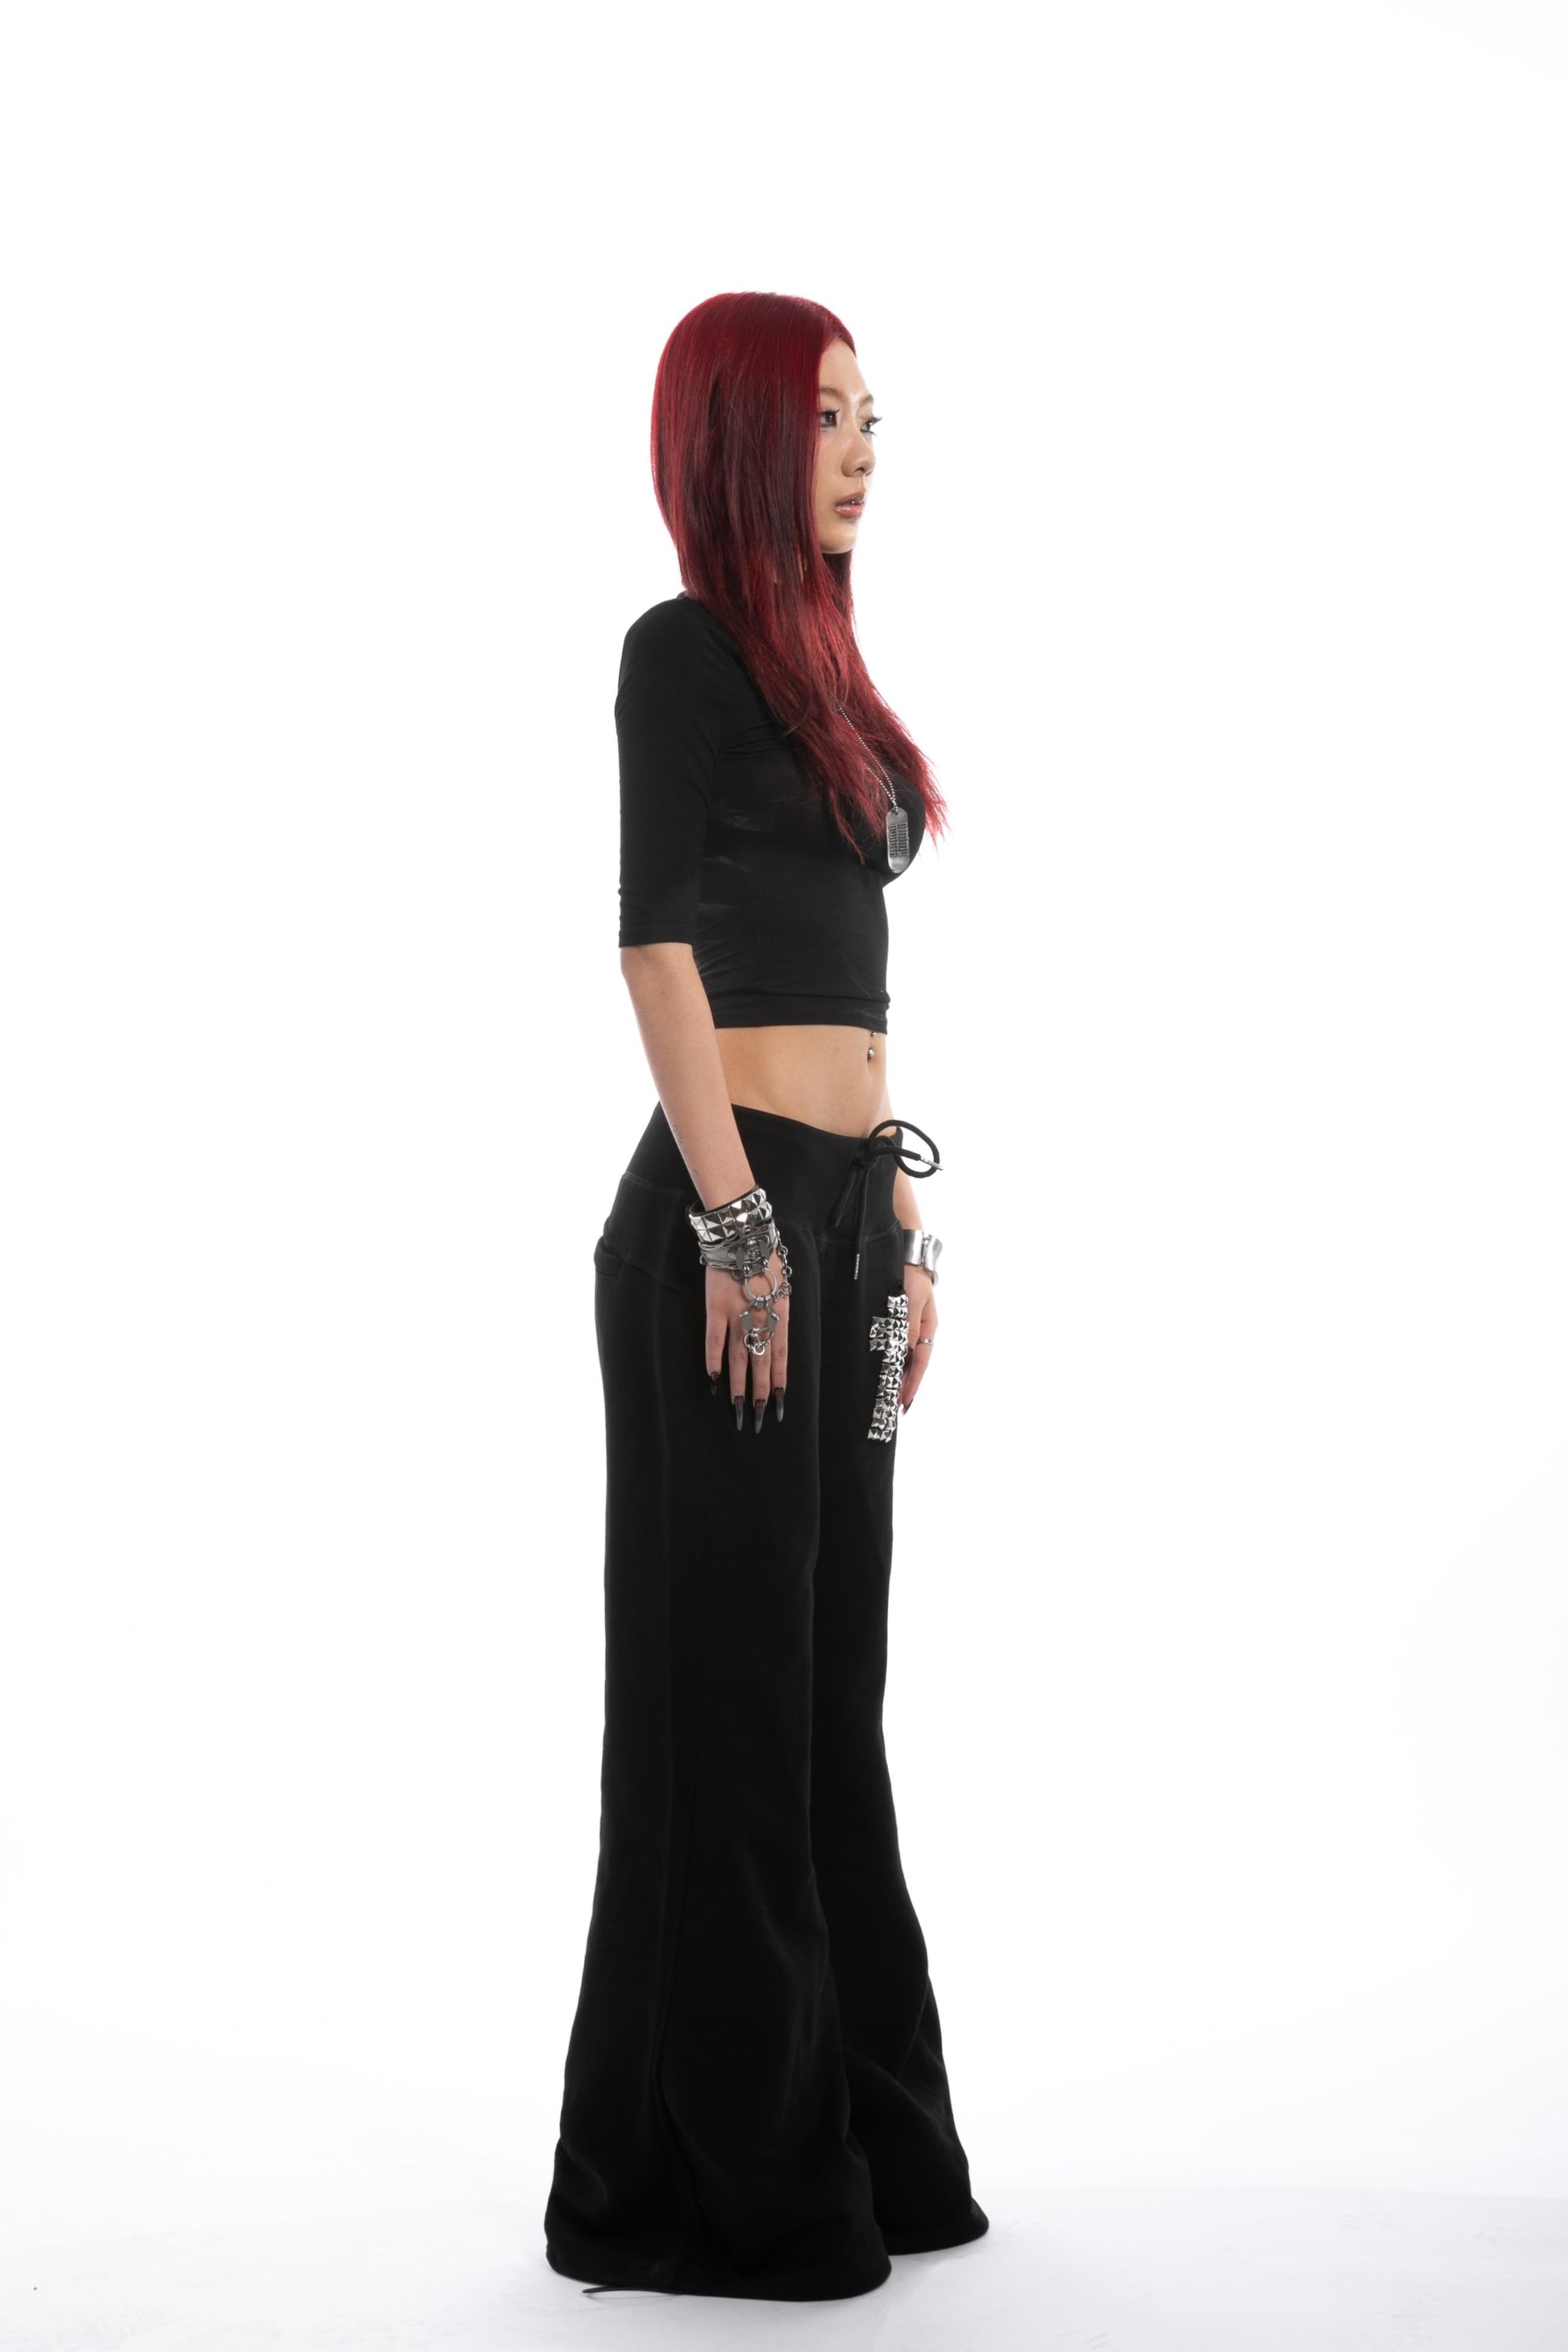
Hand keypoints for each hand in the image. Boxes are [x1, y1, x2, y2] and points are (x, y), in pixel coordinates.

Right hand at [705, 1250, 789, 1429]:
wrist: (743, 1235)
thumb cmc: (764, 1258)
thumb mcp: (781, 1285)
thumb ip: (777, 1311)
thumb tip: (774, 1336)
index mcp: (781, 1313)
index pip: (781, 1354)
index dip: (779, 1379)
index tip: (779, 1401)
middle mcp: (761, 1318)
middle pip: (761, 1361)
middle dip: (760, 1391)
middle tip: (758, 1415)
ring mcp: (737, 1315)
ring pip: (740, 1357)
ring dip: (739, 1384)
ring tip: (738, 1407)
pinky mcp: (716, 1308)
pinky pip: (714, 1340)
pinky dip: (713, 1359)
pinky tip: (714, 1378)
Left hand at [899, 1266, 936, 1413]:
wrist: (907, 1255)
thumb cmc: (911, 1276)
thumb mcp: (912, 1303)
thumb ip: (909, 1327)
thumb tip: (906, 1352)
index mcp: (928, 1327)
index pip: (920, 1362)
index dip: (913, 1383)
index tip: (905, 1401)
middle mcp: (922, 1329)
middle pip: (916, 1364)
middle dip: (908, 1385)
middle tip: (899, 1406)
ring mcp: (913, 1325)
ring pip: (908, 1357)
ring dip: (902, 1375)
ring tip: (894, 1395)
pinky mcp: (902, 1320)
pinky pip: (900, 1346)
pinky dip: (897, 1360)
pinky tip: (890, 1369)